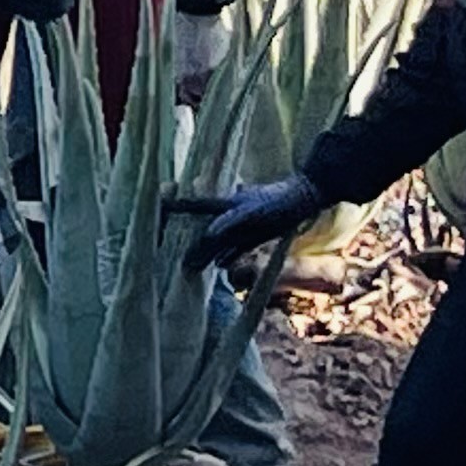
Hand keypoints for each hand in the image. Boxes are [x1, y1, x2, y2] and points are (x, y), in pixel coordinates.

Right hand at [176, 173, 324, 277]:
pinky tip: (220, 265)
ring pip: (219, 241)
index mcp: (225, 205)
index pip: (194, 207)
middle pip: (204, 231)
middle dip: (191, 246)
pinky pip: (237, 246)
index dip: (175, 208)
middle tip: (178, 262)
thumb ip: (231, 222)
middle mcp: (229, 214)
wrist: (307, 197)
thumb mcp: (254, 211)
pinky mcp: (256, 233)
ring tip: (193, 268)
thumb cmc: (279, 201)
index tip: (157, 209)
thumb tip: (209, 234)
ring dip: (207, 254)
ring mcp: (243, 224)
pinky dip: (227, 255)